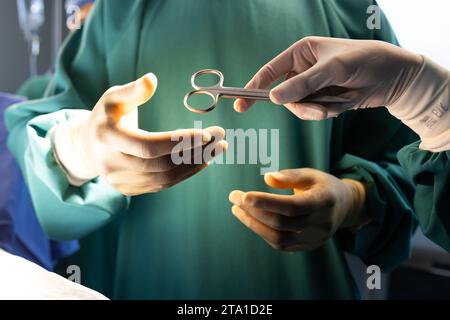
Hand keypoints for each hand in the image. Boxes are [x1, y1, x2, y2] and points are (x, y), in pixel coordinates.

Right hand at [53, 73, 226, 194]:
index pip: (148, 145)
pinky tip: (201, 161)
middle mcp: (111, 163)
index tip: (207, 134)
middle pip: (161, 165)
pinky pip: (161, 185)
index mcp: (106, 137)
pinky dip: (184, 174)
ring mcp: (119, 181)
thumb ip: (133, 90)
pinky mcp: (128, 190)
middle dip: (195, 153)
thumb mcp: (114, 97)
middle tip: (220, 141)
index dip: (179, 142)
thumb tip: (152, 79)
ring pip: (164, 179)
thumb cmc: (106, 116)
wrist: (88, 146)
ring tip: (216, 151)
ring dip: (194, 166)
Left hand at [229, 168, 366, 250]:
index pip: (292, 206)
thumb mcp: (310, 174)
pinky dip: (263, 233)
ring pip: (279, 238)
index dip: (267, 202)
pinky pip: (281, 245)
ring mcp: (316, 239)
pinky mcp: (308, 247)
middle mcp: (322, 224)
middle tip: (234, 197)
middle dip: (254, 211)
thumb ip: (290, 176)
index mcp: (325, 201)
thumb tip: (267, 178)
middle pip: (281, 223)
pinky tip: (251, 220)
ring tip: (237, 210)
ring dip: (254, 225)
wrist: (343, 206)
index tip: (244, 195)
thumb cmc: (322, 185)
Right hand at [234, 36, 422, 119]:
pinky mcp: (322, 100)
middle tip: (318, 109)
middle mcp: (303, 70)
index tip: (240, 103)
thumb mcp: (331, 69)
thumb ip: (302, 85)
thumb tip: (274, 98)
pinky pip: (313, 113)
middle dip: (300, 104)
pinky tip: (342, 103)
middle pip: (284, 95)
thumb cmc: (362, 61)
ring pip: (298, 107)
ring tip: (334, 105)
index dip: (254, 87)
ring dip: (315, 110)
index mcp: (300, 53)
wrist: (393, 77)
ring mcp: (312, 87)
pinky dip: (325, 112)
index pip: (270, 71)